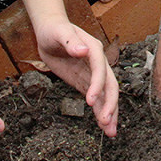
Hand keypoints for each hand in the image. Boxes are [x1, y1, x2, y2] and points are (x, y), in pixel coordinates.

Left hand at [33, 19, 118, 137]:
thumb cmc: (54, 29)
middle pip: (110, 85)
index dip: (97, 85)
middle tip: (106, 122)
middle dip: (110, 104)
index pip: (100, 69)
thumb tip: (82, 50)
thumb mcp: (59, 32)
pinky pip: (96, 98)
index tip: (90, 101)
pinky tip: (102, 125)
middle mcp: (98, 62)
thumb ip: (70, 41)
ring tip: (110, 132)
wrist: (49, 31)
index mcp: (93, 49)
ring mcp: (92, 73)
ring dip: (109, 112)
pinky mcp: (85, 81)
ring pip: (106, 95)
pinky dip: (100, 111)